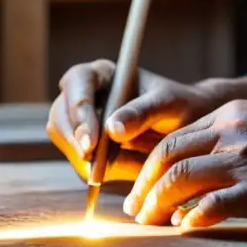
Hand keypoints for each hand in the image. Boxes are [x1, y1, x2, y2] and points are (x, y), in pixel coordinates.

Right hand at [46, 59, 222, 183]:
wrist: (186, 126)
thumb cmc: (179, 105)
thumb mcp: (168, 103)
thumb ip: (144, 112)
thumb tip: (112, 130)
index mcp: (101, 73)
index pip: (77, 82)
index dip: (79, 110)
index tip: (91, 141)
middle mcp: (84, 95)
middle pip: (60, 116)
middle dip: (75, 142)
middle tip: (94, 165)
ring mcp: (80, 123)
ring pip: (66, 143)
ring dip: (87, 161)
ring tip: (124, 165)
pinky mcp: (86, 148)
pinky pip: (81, 164)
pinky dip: (97, 172)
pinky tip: (123, 171)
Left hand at [123, 99, 246, 228]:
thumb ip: (227, 141)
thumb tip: (191, 173)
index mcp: (232, 112)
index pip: (176, 137)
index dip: (152, 165)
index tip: (144, 187)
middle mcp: (232, 131)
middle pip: (169, 155)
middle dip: (145, 184)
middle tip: (135, 207)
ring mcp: (243, 160)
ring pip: (179, 178)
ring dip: (157, 204)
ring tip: (150, 221)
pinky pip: (208, 206)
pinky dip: (190, 219)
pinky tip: (185, 228)